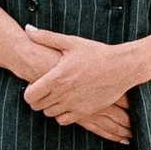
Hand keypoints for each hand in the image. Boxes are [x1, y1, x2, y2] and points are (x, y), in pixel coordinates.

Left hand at [20, 30, 134, 142]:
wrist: (122, 67)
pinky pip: (64, 120)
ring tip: (57, 95)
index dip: (29, 91)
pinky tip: (67, 103)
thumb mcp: (71, 42)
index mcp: (56, 77)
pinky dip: (61, 114)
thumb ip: (47, 37)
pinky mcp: (85, 112)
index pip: (29, 95)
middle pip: (37, 106)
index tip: (35, 85)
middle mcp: (63, 94)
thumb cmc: (96, 53)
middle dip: (38, 99)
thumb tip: (28, 29)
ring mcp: (74, 104)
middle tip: (45, 90)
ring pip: (49, 114)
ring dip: (50, 106)